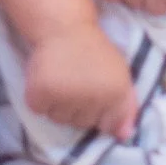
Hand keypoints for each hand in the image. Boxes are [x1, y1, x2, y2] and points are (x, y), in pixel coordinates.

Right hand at [24, 23, 137, 139]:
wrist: (65, 28)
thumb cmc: (94, 51)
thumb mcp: (120, 74)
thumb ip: (126, 107)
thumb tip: (123, 136)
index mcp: (117, 93)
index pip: (111, 126)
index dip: (103, 110)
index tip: (97, 90)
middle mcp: (93, 99)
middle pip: (83, 124)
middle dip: (81, 108)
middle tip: (78, 81)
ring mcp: (65, 99)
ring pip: (61, 120)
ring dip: (61, 105)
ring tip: (63, 80)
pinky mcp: (40, 96)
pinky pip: (42, 111)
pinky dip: (42, 100)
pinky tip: (49, 81)